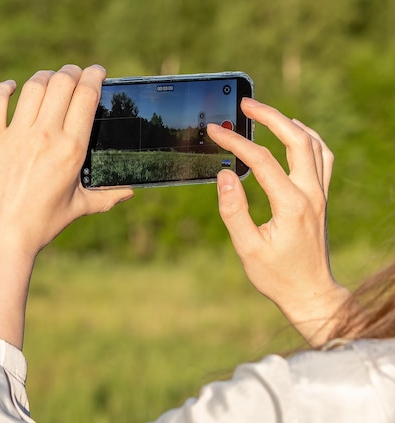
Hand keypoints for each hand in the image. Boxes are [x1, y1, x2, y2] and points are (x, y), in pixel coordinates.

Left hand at [0, 65, 132, 346]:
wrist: (1, 238)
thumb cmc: (42, 225)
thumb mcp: (78, 208)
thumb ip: (106, 196)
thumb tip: (129, 192)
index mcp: (72, 149)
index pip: (86, 96)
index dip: (94, 76)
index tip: (97, 72)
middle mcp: (45, 135)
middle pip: (62, 82)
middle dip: (72, 71)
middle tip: (74, 73)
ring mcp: (16, 135)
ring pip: (33, 87)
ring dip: (44, 77)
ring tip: (49, 79)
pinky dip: (6, 89)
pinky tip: (11, 88)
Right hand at [207, 98, 350, 345]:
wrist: (310, 293)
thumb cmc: (277, 275)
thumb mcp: (247, 248)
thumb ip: (234, 210)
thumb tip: (224, 175)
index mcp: (291, 205)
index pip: (261, 160)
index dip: (234, 142)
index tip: (214, 132)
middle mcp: (311, 193)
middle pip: (296, 139)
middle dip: (270, 116)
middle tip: (245, 105)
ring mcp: (321, 194)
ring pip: (314, 144)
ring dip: (290, 123)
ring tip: (265, 114)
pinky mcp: (322, 198)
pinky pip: (322, 156)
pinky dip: (307, 138)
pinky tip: (292, 135)